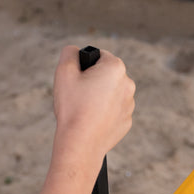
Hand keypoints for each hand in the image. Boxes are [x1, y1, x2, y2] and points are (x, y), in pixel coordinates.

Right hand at [51, 45, 135, 165]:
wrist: (81, 143)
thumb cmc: (73, 108)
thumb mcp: (64, 72)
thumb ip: (70, 53)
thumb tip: (75, 50)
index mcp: (115, 68)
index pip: (100, 55)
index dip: (85, 65)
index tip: (78, 79)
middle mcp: (128, 84)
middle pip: (107, 75)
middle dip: (94, 81)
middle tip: (79, 94)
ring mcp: (129, 104)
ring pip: (111, 93)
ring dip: (100, 96)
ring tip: (84, 109)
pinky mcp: (127, 121)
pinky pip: (114, 111)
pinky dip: (104, 113)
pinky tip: (91, 120)